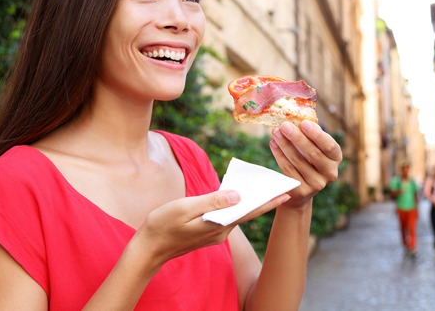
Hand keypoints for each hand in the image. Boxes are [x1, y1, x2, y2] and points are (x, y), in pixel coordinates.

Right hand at [132, 189, 289, 268]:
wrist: (148, 249)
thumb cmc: (163, 225)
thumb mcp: (185, 208)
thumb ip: (211, 201)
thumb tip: (237, 194)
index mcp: (218, 226)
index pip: (249, 211)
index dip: (268, 202)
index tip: (286, 193)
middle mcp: (220, 232)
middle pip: (246, 212)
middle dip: (263, 199)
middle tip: (281, 186)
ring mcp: (215, 234)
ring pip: (237, 214)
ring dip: (250, 201)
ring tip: (264, 186)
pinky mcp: (208, 232)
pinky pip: (227, 216)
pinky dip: (235, 205)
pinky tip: (238, 194)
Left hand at [269, 120, 342, 208]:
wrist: (302, 189)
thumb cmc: (309, 160)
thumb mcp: (314, 147)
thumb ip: (309, 135)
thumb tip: (296, 118)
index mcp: (336, 158)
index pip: (329, 146)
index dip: (317, 134)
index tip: (303, 123)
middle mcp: (330, 173)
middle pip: (313, 153)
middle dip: (297, 137)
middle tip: (284, 125)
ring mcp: (317, 184)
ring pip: (297, 161)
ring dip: (284, 144)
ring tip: (275, 131)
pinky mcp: (302, 191)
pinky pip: (288, 169)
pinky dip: (279, 154)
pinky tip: (273, 143)